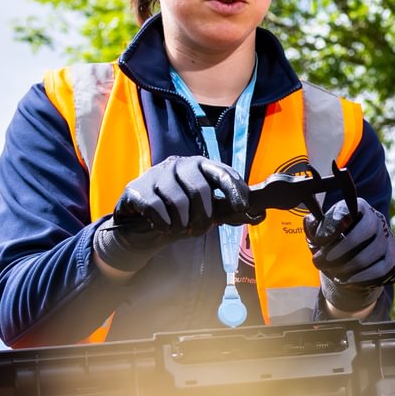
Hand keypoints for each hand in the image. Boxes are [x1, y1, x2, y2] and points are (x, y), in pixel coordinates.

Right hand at [92, 155, 243, 271]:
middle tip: (199, 230)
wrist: (139, 221)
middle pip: (200, 190)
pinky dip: (163, 224)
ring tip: (179, 228)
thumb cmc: (179, 212)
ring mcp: (157, 174)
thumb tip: (257, 215)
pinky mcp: (137, 188)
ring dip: (182, 223)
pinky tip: (163, 226)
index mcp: (200, 166)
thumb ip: (227, 210)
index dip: (234, 189)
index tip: (242, 207)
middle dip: (204, 217)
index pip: (222, 173)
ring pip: (178, 201)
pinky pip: (156, 208)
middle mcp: (179, 165)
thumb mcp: (204, 209)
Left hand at [306, 196, 394, 309]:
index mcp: (357, 207)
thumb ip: (313, 228)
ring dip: (350, 265)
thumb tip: (310, 222)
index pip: (349, 210)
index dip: (334, 225)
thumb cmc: (333, 244)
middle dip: (343, 248)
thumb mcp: (320, 235)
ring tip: (332, 273)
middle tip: (322, 260)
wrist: (350, 266)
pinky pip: (381, 269)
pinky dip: (362, 277)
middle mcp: (376, 219)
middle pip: (367, 229)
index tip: (319, 240)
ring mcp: (388, 239)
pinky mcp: (393, 259)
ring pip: (374, 252)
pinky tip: (347, 281)